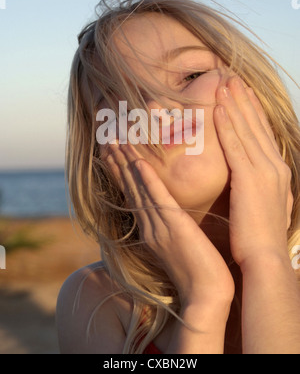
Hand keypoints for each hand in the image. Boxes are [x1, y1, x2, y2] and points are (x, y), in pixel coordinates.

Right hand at [104, 141, 234, 307]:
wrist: (206, 296)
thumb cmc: (198, 272)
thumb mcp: (179, 246)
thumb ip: (170, 228)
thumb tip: (169, 215)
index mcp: (150, 229)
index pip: (132, 195)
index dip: (121, 173)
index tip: (113, 153)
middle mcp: (149, 225)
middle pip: (129, 188)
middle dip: (117, 163)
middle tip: (106, 141)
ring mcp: (158, 226)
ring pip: (138, 189)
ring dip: (126, 164)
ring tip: (115, 142)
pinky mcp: (174, 227)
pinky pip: (158, 199)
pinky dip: (148, 180)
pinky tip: (139, 163)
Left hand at [214, 75, 293, 268]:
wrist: (266, 259)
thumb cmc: (261, 236)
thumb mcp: (267, 204)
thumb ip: (262, 186)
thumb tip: (256, 178)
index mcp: (278, 172)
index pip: (264, 134)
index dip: (253, 112)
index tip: (244, 94)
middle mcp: (275, 166)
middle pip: (257, 125)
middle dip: (244, 100)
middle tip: (233, 78)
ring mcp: (264, 171)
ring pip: (246, 130)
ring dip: (234, 104)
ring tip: (223, 83)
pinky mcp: (249, 179)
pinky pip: (235, 145)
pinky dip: (227, 125)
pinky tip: (217, 108)